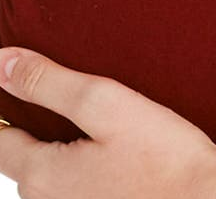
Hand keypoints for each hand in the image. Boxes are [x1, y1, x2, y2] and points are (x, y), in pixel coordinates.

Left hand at [0, 47, 215, 198]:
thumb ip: (49, 83)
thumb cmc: (166, 157)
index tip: (37, 88)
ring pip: (53, 176)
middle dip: (41, 129)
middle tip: (81, 104)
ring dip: (68, 151)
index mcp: (42, 174)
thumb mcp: (106, 103)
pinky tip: (120, 155)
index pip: (1, 137)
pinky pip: (80, 189)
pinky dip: (88, 170)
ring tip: (104, 128)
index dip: (13, 105)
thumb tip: (3, 63)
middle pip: (25, 158)